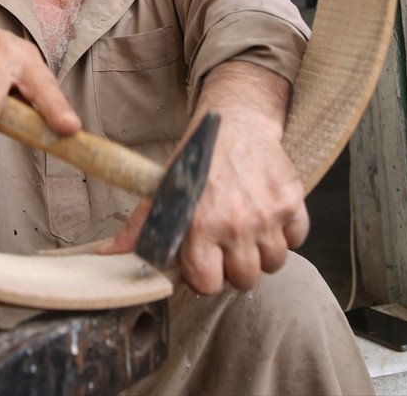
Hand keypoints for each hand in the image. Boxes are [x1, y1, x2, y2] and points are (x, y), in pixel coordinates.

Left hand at [100, 61, 307, 294]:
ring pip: (274, 263)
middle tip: (229, 246)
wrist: (236, 122)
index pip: (208, 285)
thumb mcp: (163, 191)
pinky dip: (288, 232)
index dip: (206, 278)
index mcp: (200, 226)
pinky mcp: (291, 202)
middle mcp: (235, 224)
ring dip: (263, 251)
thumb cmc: (198, 159)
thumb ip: (140, 228)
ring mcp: (267, 215)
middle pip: (245, 280)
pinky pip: (298, 239)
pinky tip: (269, 216)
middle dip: (236, 268)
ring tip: (250, 230)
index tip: (207, 263)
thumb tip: (108, 254)